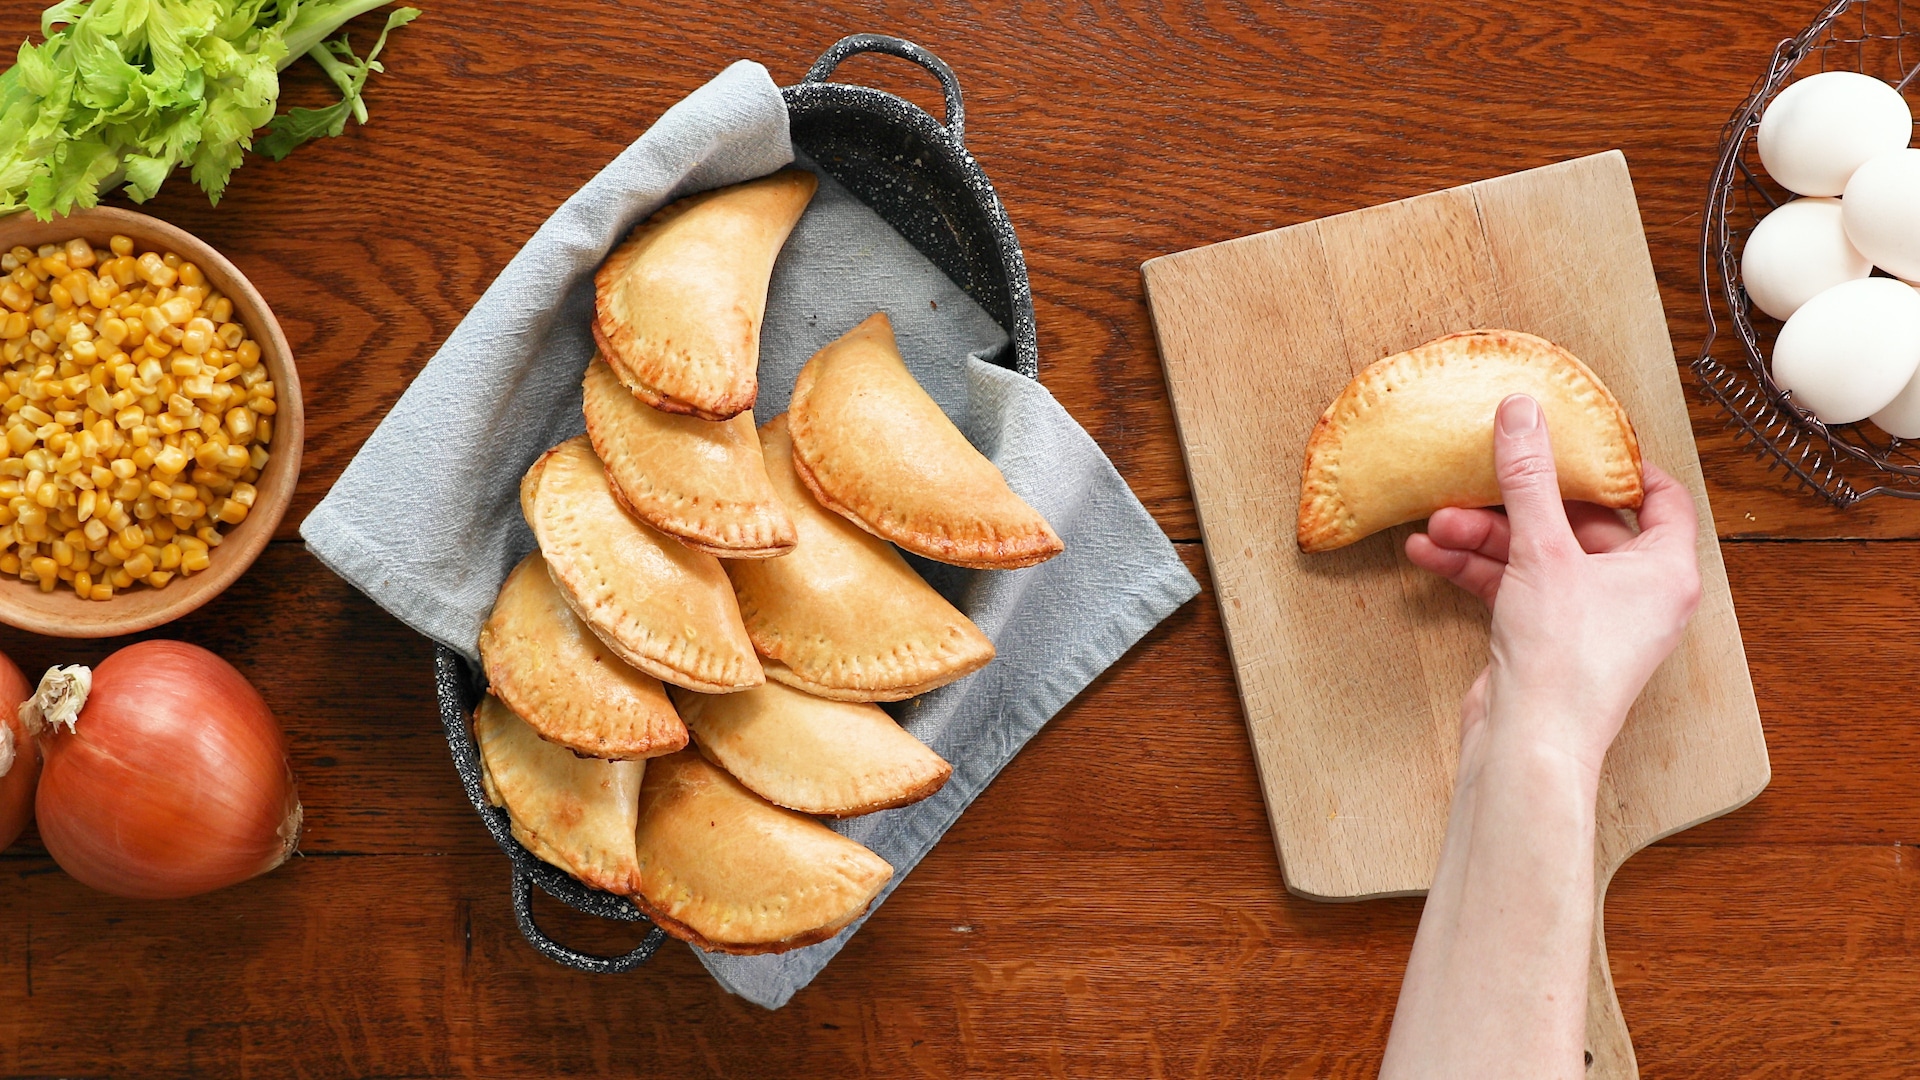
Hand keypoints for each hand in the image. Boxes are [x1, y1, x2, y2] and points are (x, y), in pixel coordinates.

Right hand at [1404, 394, 1701, 775]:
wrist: (1529, 744)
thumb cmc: (1564, 661)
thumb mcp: (1543, 551)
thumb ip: (1530, 478)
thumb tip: (1523, 412)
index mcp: (1662, 571)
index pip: (1660, 499)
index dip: (1622, 464)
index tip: (1584, 438)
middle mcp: (1632, 595)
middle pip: (1579, 524)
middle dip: (1520, 502)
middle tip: (1483, 476)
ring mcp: (1588, 620)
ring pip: (1537, 556)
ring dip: (1485, 536)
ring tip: (1440, 521)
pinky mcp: (1545, 640)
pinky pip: (1513, 587)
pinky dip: (1476, 570)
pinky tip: (1431, 554)